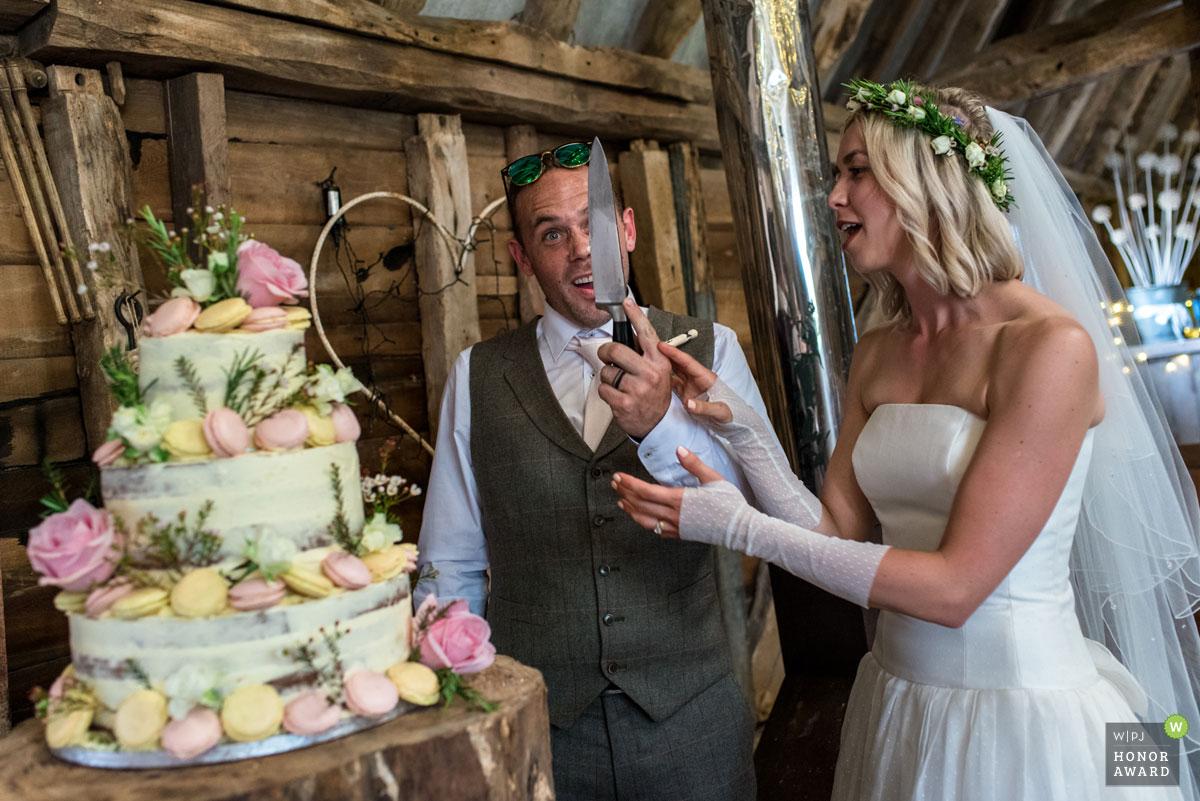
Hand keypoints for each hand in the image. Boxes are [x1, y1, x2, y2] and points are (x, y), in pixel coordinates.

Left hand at [596, 297, 671, 438]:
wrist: (658, 423)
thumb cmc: (655, 394)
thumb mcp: (659, 370)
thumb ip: (646, 352)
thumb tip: (633, 332)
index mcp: (659, 361)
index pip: (646, 333)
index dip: (635, 315)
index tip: (627, 303)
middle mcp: (650, 373)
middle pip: (616, 350)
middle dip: (606, 352)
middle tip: (607, 356)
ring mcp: (637, 389)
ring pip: (607, 371)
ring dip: (607, 377)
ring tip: (619, 384)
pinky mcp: (624, 403)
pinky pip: (603, 389)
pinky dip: (605, 391)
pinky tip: (616, 395)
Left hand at [613, 446, 725, 537]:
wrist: (740, 529)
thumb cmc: (730, 504)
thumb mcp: (714, 478)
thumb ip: (693, 464)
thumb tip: (679, 450)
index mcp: (680, 499)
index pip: (646, 491)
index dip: (629, 484)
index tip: (619, 477)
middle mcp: (674, 515)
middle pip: (641, 505)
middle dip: (625, 493)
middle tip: (615, 484)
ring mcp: (676, 527)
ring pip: (645, 520)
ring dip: (630, 509)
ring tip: (621, 501)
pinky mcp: (680, 534)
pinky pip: (655, 530)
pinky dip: (643, 522)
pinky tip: (639, 517)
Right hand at [657, 339, 731, 424]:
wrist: (732, 423)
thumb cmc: (730, 415)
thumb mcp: (720, 411)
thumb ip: (704, 407)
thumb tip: (688, 403)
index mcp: (706, 378)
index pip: (687, 362)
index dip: (674, 353)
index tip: (661, 346)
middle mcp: (697, 379)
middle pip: (678, 364)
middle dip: (665, 355)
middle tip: (649, 347)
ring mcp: (691, 386)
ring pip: (674, 372)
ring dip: (662, 365)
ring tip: (647, 358)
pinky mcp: (686, 394)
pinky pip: (673, 383)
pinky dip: (663, 379)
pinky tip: (654, 376)